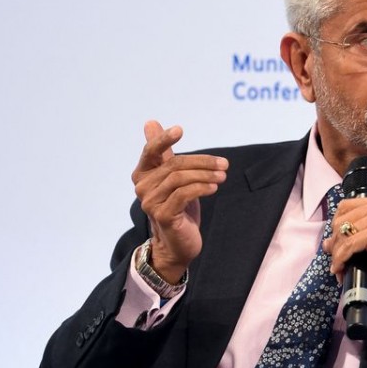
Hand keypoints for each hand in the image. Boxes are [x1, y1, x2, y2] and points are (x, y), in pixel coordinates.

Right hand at [131, 121, 228, 282]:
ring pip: (180, 179)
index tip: (180, 130)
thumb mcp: (173, 178)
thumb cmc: (177, 208)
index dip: (163, 139)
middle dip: (203, 162)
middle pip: (174, 165)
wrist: (177, 244)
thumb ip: (164, 154)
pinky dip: (201, 188)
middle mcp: (142, 187)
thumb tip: (150, 122)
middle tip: (224, 165)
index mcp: (143, 174)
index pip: (150, 151)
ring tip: (223, 177)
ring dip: (206, 175)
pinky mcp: (163, 215)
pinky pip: (184, 194)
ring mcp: (150, 202)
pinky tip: (214, 188)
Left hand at [323, 194, 366, 330]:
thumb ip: (355, 235)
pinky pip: (348, 245)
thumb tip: (327, 242)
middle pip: (341, 219)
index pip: (345, 206)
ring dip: (336, 254)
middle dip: (335, 243)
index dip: (336, 226)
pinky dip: (340, 260)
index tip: (336, 245)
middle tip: (337, 260)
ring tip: (340, 268)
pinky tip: (341, 270)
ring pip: (342, 233)